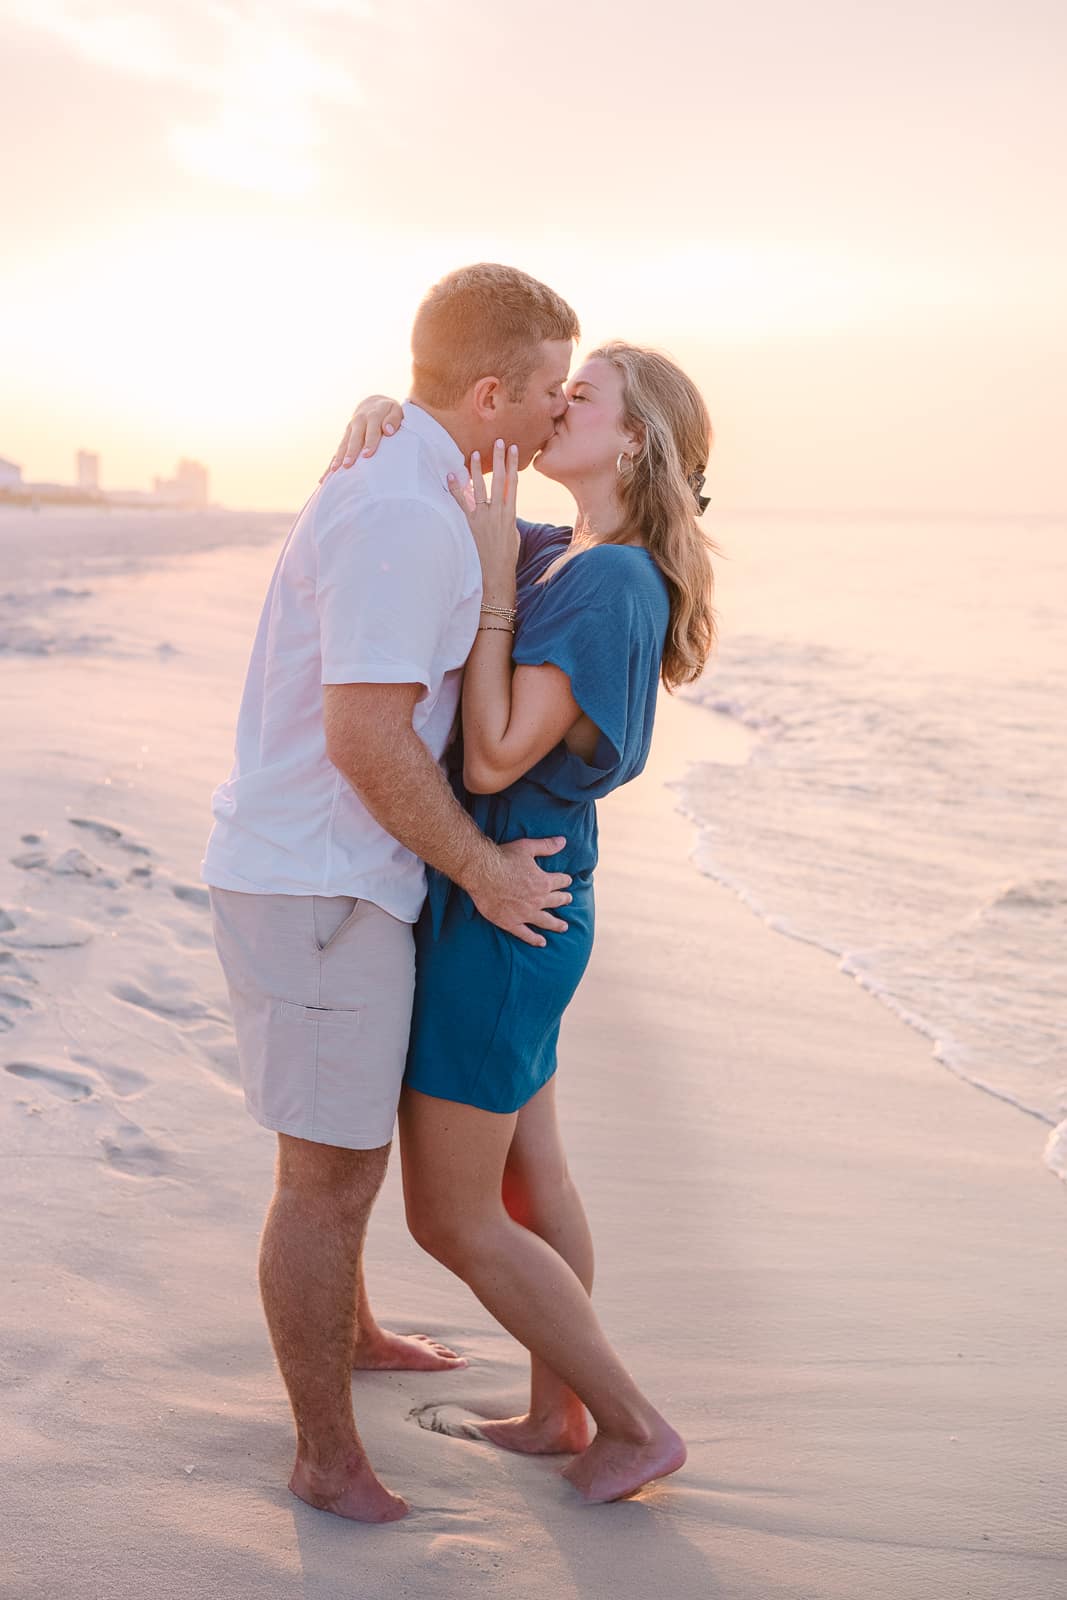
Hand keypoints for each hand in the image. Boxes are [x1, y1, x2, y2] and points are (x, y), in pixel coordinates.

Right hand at [320, 395, 404, 479]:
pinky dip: (332, 461)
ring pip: (343, 444)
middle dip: (351, 452)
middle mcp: (359, 421)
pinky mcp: (345, 436)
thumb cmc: (388, 411)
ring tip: (334, 470)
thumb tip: (388, 430)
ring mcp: (350, 429)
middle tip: (348, 464)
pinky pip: (338, 449)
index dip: (369, 442)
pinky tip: (327, 474)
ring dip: (338, 457)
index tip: (367, 455)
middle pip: (354, 438)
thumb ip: (394, 419)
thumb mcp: (395, 410)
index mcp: (373, 415)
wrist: (373, 403)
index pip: (371, 430)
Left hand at [448, 438, 519, 597]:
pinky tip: (451, 475)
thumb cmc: (505, 558)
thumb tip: (503, 507)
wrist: (497, 577)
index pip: (513, 482)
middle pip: (499, 479)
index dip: (513, 464)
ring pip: (479, 488)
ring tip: (474, 453)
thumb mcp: (512, 535)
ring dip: (477, 469)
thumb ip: (507, 518)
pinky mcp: (470, 525)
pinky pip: (461, 503)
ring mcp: (483, 518)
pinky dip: (455, 489)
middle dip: (500, 459)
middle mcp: (498, 512)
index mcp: (510, 513)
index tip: (514, 448)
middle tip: (499, 441)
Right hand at [469, 836, 572, 947]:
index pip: (560, 881)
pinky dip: (535, 939)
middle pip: (556, 901)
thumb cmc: (503, 858)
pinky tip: (542, 942)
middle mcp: (538, 900)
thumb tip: (563, 841)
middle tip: (568, 900)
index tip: (567, 881)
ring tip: (564, 927)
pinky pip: (526, 934)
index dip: (565, 880)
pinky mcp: (511, 922)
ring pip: (546, 921)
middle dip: (564, 899)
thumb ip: (547, 846)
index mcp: (543, 882)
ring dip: (556, 924)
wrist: (481, 872)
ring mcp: (525, 913)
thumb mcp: (527, 847)